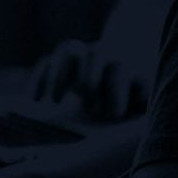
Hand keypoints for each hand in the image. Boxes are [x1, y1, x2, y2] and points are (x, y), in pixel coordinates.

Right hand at [27, 39, 150, 121]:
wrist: (125, 70)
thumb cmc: (136, 98)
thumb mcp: (144, 103)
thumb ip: (143, 111)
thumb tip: (138, 126)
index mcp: (127, 65)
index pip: (120, 68)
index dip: (116, 90)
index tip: (114, 114)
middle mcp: (103, 54)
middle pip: (94, 55)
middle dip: (90, 81)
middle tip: (90, 110)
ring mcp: (80, 54)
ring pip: (67, 51)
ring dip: (59, 75)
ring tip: (54, 102)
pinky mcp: (61, 62)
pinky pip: (46, 62)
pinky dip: (38, 80)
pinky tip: (32, 100)